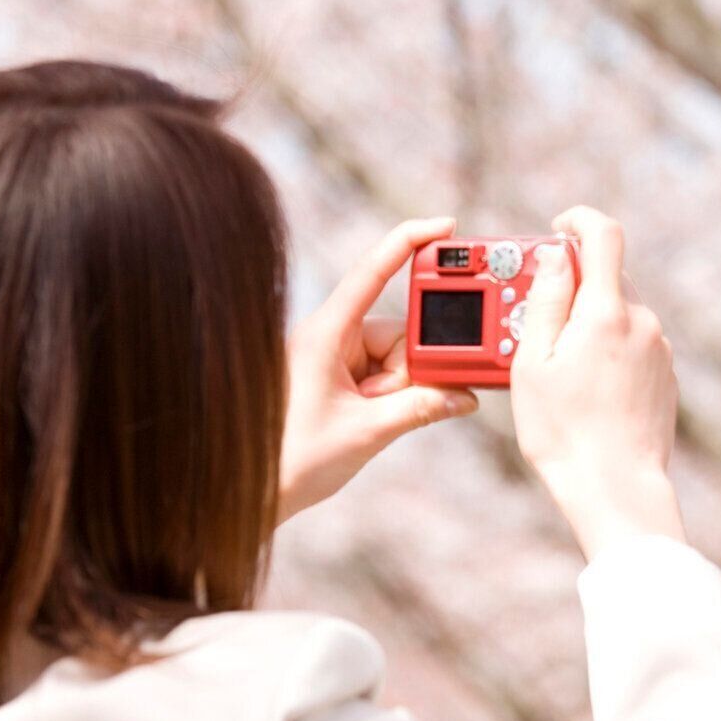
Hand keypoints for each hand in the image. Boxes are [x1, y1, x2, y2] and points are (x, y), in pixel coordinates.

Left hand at [278, 217, 479, 523]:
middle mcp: (329, 337)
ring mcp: (333, 358)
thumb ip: (420, 409)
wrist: (256, 494)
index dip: (410, 242)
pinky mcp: (336, 379)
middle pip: (397, 331)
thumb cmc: (293, 460)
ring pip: (394, 359)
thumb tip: (463, 396)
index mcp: (326, 333)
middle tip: (390, 405)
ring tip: (371, 422)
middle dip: (410, 369)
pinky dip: (390, 397)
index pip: (373, 272)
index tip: (446, 226)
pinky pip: (381, 376)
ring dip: (397, 392)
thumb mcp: (367, 432)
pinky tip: (377, 421)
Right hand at [510, 206, 684, 559]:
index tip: (557, 229)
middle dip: (571, 286)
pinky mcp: (665, 376)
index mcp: (605, 312)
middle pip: (607, 276)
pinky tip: (586, 388)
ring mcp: (658, 350)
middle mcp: (641, 322)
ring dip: (588, 322)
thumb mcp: (532, 363)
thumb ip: (545, 300)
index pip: (603, 234)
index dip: (578, 220)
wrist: (615, 488)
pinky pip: (632, 344)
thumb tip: (556, 255)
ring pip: (619, 313)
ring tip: (556, 366)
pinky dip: (607, 349)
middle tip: (534, 319)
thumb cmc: (564, 432)